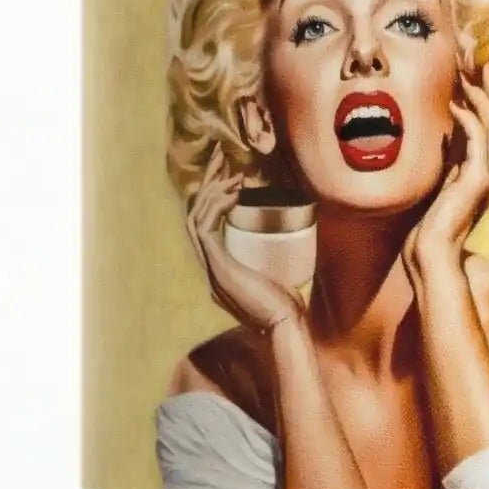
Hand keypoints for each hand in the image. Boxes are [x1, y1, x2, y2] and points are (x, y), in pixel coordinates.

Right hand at [185, 153, 307, 336]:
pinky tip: (232, 193)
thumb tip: (292, 246)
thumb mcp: (278, 279)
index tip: (227, 174)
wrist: (285, 327)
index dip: (211, 199)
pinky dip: (216, 207)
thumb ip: (276, 266)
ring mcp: (211, 270)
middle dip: (206, 187)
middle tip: (221, 161)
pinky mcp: (218, 270)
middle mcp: (209, 269)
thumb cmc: (288, 308)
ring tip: (231, 174)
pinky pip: (206, 230)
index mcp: (220, 270)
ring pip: (196, 220)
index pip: (205, 226)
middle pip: (196, 217)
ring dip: (211, 193)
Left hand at [404, 68, 488, 288]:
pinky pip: (477, 140)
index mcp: (488, 173)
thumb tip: (448, 133)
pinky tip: (452, 106)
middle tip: (478, 62)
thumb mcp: (442, 183)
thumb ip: (452, 160)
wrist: (430, 255)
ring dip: (481, 96)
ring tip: (466, 75)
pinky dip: (467, 119)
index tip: (476, 74)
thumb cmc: (429, 227)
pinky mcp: (478, 181)